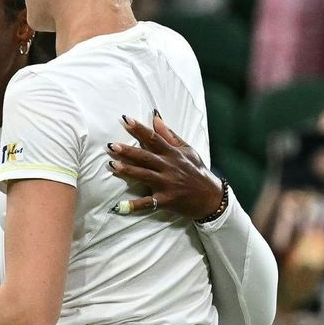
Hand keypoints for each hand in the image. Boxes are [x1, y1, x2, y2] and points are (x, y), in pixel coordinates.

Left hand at [105, 112, 223, 220]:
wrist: (211, 197)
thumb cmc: (197, 171)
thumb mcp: (187, 150)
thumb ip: (170, 135)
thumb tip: (156, 118)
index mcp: (173, 154)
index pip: (154, 138)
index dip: (140, 129)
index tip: (126, 119)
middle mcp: (169, 167)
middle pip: (146, 157)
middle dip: (128, 151)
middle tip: (112, 145)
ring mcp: (167, 184)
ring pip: (145, 175)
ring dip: (128, 170)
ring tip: (112, 165)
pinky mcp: (166, 200)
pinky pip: (148, 203)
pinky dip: (135, 206)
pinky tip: (120, 206)